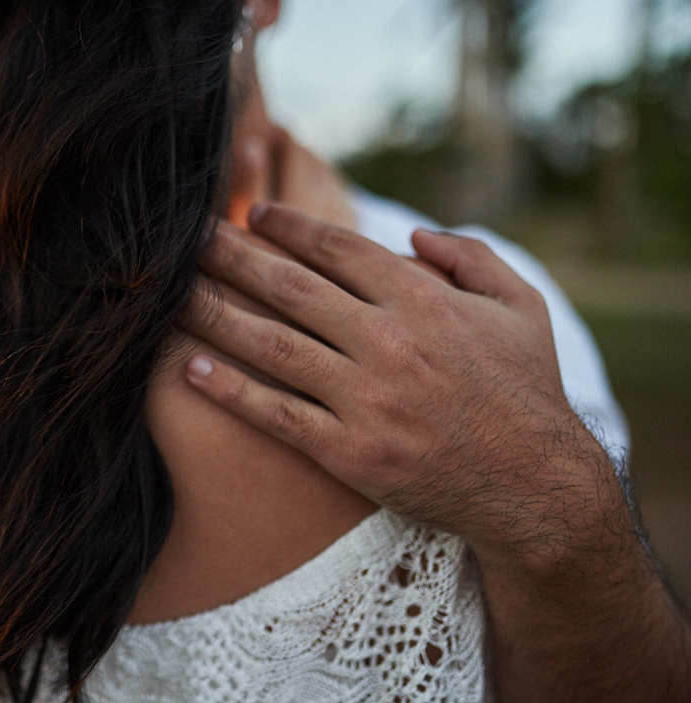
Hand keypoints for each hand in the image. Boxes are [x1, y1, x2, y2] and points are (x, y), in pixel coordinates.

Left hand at [181, 204, 624, 570]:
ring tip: (168, 295)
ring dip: (213, 314)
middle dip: (230, 257)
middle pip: (289, 287)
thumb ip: (471, 256)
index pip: (337, 249)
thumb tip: (412, 234)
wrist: (534, 487)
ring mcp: (365, 398)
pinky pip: (276, 414)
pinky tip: (189, 369)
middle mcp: (388, 342)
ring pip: (271, 344)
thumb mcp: (521, 307)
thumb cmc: (525, 390)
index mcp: (424, 300)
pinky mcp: (350, 451)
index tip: (249, 214)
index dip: (286, 227)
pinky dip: (230, 390)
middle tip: (185, 238)